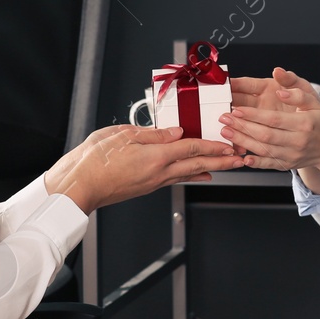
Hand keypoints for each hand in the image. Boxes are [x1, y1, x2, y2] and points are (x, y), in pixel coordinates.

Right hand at [44, 125, 243, 212]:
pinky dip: (191, 176)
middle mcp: (159, 173)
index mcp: (156, 157)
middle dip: (221, 161)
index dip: (214, 146)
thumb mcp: (122, 135)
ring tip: (226, 167)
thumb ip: (152, 133)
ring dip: (210, 169)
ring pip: (189, 174)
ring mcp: (154, 183)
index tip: (230, 144)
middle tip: (239, 159)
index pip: (193, 148)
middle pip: (197, 165)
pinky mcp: (147, 187)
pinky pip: (176, 180)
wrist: (79, 186)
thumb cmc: (93, 160)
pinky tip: (198, 176)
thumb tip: (176, 131)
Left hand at [221, 68, 319, 170]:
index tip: (237, 109)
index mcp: (305, 123)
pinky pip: (268, 164)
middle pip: (266, 135)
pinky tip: (241, 156)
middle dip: (242, 127)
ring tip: (226, 131)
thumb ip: (295, 89)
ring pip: (264, 150)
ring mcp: (292, 155)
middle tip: (224, 119)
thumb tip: (279, 82)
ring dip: (242, 141)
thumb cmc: (319, 120)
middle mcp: (299, 141)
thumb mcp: (313, 100)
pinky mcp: (287, 164)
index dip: (254, 115)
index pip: (274, 120)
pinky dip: (254, 162)